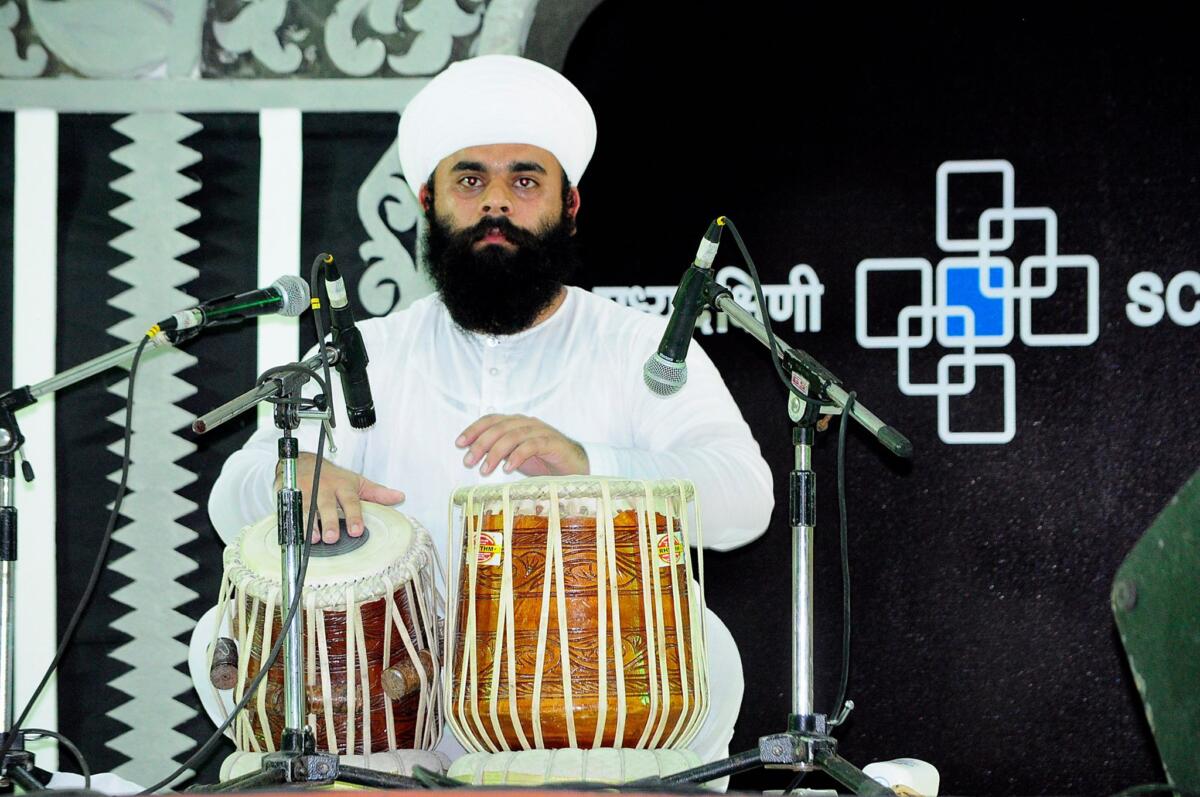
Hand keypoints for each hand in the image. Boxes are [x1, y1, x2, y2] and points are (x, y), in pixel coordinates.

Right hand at [276, 453, 404, 543]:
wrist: (305, 462)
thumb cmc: (332, 476)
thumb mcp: (356, 482)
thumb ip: (376, 492)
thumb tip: (399, 497)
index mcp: (342, 485)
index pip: (350, 501)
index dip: (354, 516)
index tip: (357, 531)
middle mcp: (324, 488)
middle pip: (326, 506)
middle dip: (329, 522)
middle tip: (332, 538)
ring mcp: (306, 492)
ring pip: (306, 509)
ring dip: (309, 525)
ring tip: (314, 539)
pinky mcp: (290, 496)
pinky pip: (290, 510)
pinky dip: (292, 522)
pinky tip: (295, 535)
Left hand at [457, 414, 588, 476]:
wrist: (575, 466)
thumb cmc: (543, 461)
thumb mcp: (516, 456)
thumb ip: (498, 451)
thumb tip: (473, 454)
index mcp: (516, 423)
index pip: (491, 419)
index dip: (473, 429)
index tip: (459, 443)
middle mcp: (527, 423)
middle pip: (499, 428)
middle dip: (480, 444)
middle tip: (468, 461)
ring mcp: (541, 431)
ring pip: (513, 436)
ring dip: (495, 453)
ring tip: (485, 470)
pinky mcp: (553, 443)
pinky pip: (532, 446)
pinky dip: (517, 456)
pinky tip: (507, 469)